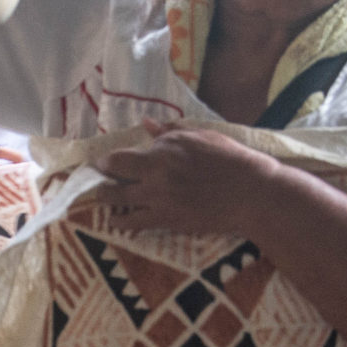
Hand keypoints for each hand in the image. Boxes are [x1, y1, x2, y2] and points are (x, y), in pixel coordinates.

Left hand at [90, 122, 280, 237]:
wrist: (250, 192)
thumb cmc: (231, 160)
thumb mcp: (202, 137)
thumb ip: (170, 132)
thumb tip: (148, 124)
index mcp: (165, 148)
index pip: (124, 153)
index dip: (108, 159)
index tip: (102, 162)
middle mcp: (156, 170)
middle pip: (115, 172)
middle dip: (101, 176)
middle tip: (96, 179)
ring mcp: (159, 197)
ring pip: (119, 198)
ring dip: (106, 198)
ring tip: (100, 198)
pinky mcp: (166, 219)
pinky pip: (135, 222)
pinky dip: (121, 222)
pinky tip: (114, 222)